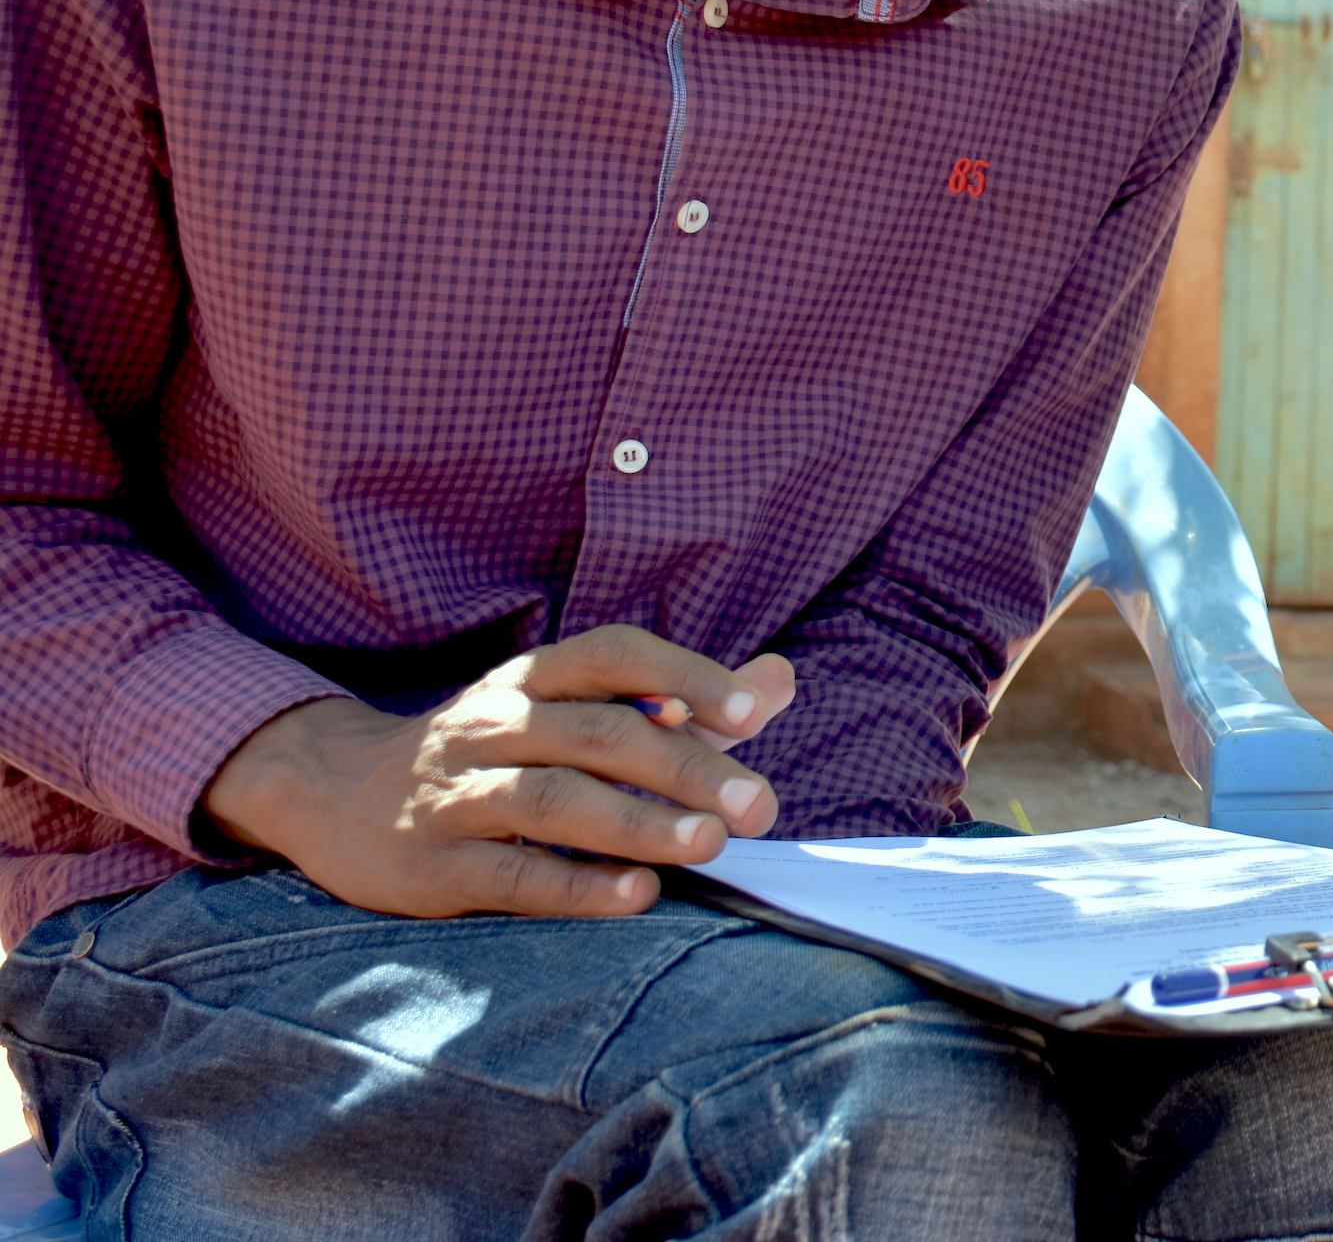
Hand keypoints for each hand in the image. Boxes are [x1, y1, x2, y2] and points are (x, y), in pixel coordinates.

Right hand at [201, 625, 798, 919]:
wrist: (335, 794)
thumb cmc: (496, 750)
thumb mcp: (573, 709)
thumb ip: (681, 699)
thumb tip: (780, 681)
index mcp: (535, 678)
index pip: (613, 654)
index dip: (683, 676)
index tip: (753, 715)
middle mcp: (494, 723)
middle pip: (597, 734)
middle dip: (684, 768)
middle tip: (758, 806)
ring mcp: (455, 792)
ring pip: (551, 799)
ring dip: (636, 822)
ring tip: (710, 846)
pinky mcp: (430, 864)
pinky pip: (508, 871)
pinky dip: (574, 885)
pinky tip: (637, 895)